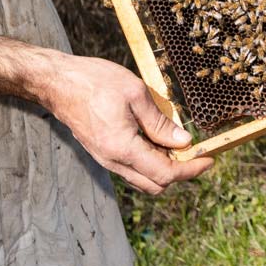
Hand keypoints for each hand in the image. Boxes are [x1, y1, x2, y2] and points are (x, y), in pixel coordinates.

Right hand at [0, 39, 212, 194]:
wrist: (56, 82)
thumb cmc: (94, 82)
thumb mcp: (135, 94)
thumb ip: (160, 122)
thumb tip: (183, 142)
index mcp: (123, 148)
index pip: (165, 174)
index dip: (191, 170)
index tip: (209, 159)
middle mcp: (113, 161)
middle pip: (155, 184)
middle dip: (179, 173)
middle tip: (195, 151)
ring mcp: (105, 160)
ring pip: (142, 179)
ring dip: (163, 168)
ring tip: (177, 143)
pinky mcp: (101, 153)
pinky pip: (131, 168)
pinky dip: (149, 162)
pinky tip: (156, 140)